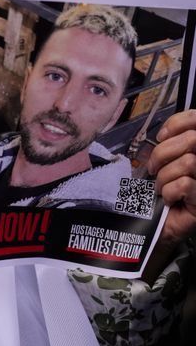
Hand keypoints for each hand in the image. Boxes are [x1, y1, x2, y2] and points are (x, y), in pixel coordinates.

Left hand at [140, 110, 195, 281]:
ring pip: (187, 163)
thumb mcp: (162, 161)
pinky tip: (170, 199)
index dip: (178, 123)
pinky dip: (169, 191)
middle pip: (192, 139)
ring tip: (161, 188)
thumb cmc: (160, 189)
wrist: (159, 223)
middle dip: (163, 153)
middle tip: (154, 169)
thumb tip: (164, 134)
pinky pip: (184, 184)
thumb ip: (168, 142)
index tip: (161, 137)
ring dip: (164, 177)